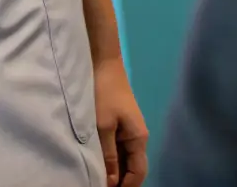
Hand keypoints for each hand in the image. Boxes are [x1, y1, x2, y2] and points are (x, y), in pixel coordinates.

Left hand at [94, 56, 148, 186]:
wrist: (103, 63)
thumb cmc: (104, 93)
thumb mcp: (103, 126)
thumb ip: (108, 155)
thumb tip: (111, 182)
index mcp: (139, 138)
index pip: (138, 173)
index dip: (126, 186)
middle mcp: (138, 136)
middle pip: (133, 167)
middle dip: (120, 179)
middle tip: (100, 184)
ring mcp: (129, 129)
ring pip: (125, 158)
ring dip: (114, 169)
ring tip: (97, 176)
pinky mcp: (120, 123)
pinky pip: (119, 147)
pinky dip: (111, 156)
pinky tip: (98, 160)